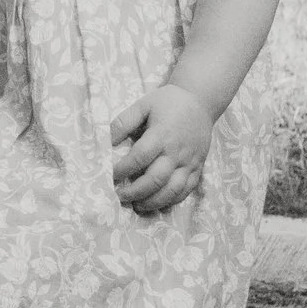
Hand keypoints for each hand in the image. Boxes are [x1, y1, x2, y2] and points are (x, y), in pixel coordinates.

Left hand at [111, 84, 214, 213]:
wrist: (200, 101)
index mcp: (162, 135)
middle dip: (136, 191)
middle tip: (119, 196)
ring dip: (154, 201)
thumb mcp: (142, 105)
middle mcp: (177, 152)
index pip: (139, 158)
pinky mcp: (199, 168)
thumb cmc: (167, 102)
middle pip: (156, 179)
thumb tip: (106, 141)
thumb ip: (123, 122)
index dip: (122, 169)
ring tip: (137, 206)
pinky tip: (158, 204)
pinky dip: (173, 200)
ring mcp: (190, 162)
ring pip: (173, 190)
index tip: (109, 175)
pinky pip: (187, 189)